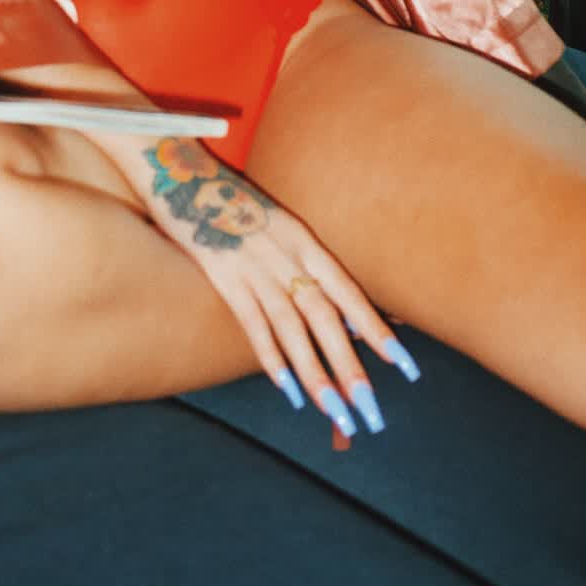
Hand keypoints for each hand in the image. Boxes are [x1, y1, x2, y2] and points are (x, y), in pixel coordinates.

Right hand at [85, 132, 418, 438]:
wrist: (180, 172)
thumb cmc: (230, 203)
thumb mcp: (276, 225)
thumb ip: (304, 264)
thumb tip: (341, 312)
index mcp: (303, 238)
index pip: (348, 292)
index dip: (377, 329)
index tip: (405, 367)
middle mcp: (285, 252)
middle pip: (326, 317)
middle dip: (352, 368)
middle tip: (372, 412)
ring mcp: (253, 263)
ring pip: (294, 328)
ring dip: (317, 375)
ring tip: (337, 413)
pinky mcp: (222, 273)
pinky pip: (252, 323)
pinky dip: (271, 357)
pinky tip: (289, 391)